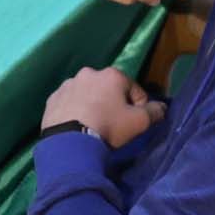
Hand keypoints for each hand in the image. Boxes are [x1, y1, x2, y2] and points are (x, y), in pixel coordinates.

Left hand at [43, 67, 162, 148]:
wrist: (69, 142)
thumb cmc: (108, 127)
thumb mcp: (139, 122)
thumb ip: (154, 112)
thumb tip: (162, 107)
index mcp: (111, 74)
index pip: (134, 90)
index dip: (138, 106)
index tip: (134, 122)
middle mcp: (88, 73)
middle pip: (109, 90)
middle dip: (113, 103)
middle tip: (112, 124)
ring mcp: (67, 85)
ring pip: (87, 94)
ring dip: (92, 105)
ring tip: (92, 125)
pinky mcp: (52, 98)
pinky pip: (69, 103)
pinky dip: (75, 110)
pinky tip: (77, 125)